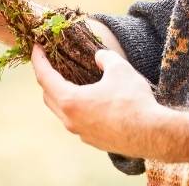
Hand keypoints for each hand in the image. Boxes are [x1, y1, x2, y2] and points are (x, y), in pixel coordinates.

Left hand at [31, 45, 169, 157]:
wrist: (152, 134)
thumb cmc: (133, 101)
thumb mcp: (119, 69)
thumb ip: (105, 58)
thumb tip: (99, 56)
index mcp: (70, 101)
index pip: (44, 77)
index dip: (38, 60)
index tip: (36, 47)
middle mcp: (70, 120)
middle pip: (48, 96)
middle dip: (47, 78)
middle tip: (51, 63)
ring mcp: (80, 133)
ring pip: (62, 111)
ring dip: (61, 95)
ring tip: (69, 81)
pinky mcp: (93, 141)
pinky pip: (77, 121)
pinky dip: (76, 108)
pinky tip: (89, 100)